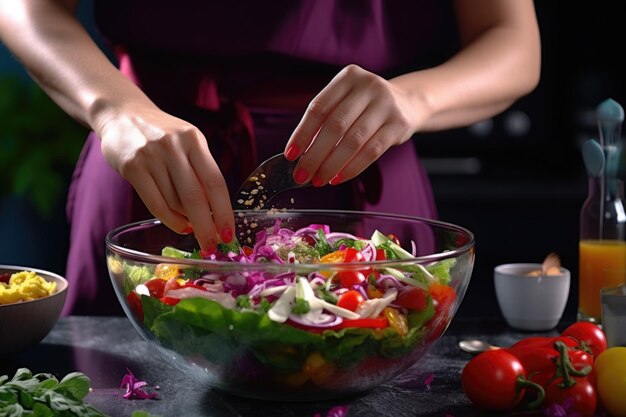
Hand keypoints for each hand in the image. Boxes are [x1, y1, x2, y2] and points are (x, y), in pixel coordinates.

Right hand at [98, 105, 233, 250]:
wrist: (122, 114)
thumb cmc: (162, 135)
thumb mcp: (187, 143)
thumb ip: (200, 171)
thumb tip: (214, 213)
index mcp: (194, 140)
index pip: (215, 181)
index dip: (223, 211)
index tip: (228, 234)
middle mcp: (174, 146)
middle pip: (195, 196)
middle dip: (206, 227)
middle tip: (212, 247)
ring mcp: (152, 155)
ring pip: (175, 202)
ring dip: (186, 220)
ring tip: (191, 226)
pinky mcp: (132, 167)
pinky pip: (155, 203)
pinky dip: (169, 219)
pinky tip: (179, 225)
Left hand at [284, 64, 419, 185]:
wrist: (408, 103)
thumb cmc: (366, 107)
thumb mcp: (346, 102)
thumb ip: (325, 121)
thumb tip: (300, 155)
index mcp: (348, 76)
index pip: (319, 108)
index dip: (302, 133)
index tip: (290, 155)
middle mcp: (368, 86)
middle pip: (335, 125)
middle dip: (315, 155)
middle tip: (301, 175)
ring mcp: (386, 104)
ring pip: (353, 141)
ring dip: (332, 165)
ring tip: (319, 180)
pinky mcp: (399, 124)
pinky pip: (372, 152)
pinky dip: (352, 168)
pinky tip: (338, 178)